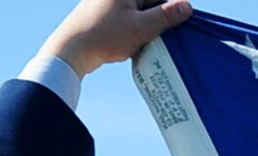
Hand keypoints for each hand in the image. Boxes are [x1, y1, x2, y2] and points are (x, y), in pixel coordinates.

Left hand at [40, 0, 192, 77]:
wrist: (71, 49)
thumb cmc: (106, 36)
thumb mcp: (142, 27)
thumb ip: (166, 16)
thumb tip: (187, 5)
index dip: (170, 11)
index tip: (178, 25)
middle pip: (148, 4)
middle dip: (158, 20)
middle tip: (162, 39)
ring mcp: (106, 3)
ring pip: (138, 14)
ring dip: (146, 29)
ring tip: (145, 43)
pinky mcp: (101, 15)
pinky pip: (126, 20)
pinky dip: (133, 32)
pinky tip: (133, 46)